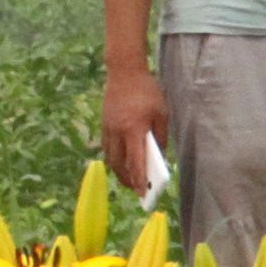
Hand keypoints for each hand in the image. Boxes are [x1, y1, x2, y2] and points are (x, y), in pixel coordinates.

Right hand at [100, 61, 166, 191]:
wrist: (124, 72)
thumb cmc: (147, 92)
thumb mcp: (161, 114)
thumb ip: (160, 137)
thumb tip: (159, 156)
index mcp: (134, 129)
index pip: (136, 161)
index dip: (139, 180)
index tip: (142, 194)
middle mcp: (118, 132)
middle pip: (119, 164)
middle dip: (127, 180)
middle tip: (135, 190)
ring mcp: (108, 129)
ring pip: (110, 157)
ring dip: (119, 171)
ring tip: (128, 179)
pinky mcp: (104, 124)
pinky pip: (107, 148)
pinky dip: (114, 158)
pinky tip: (121, 162)